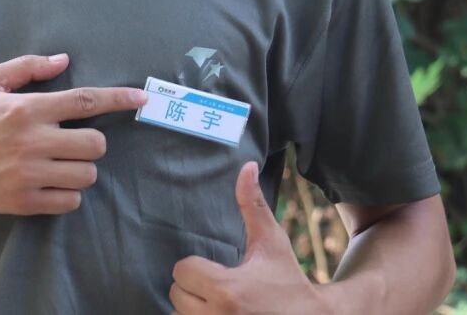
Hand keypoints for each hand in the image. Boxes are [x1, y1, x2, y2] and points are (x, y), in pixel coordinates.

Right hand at [0, 53, 146, 215]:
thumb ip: (27, 68)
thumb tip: (63, 60)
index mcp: (27, 108)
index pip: (85, 101)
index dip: (119, 99)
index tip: (141, 99)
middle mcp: (33, 141)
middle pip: (95, 143)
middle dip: (92, 141)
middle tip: (73, 141)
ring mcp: (29, 174)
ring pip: (86, 174)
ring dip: (80, 168)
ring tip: (60, 163)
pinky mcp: (24, 201)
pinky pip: (70, 201)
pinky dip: (68, 193)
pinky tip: (52, 183)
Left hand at [169, 161, 330, 314]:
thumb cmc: (289, 280)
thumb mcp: (271, 242)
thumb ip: (252, 204)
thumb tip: (247, 166)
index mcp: (227, 290)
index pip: (182, 271)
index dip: (196, 267)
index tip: (218, 270)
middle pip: (176, 295)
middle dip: (194, 289)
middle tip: (219, 289)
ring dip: (193, 310)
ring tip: (218, 306)